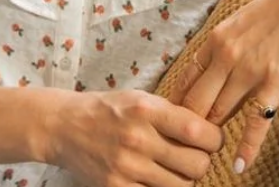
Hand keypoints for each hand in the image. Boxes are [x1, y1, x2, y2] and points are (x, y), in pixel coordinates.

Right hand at [43, 89, 222, 186]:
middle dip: (202, 162)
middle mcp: (137, 138)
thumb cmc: (108, 111)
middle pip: (196, 164)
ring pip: (181, 186)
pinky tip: (157, 180)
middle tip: (194, 157)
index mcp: (146, 110)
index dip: (214, 139)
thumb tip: (209, 131)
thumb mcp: (140, 99)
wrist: (64, 127)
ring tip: (175, 170)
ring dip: (184, 180)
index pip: (199, 131)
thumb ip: (172, 114)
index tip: (211, 140)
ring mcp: (126, 166)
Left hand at [161, 0, 278, 174]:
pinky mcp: (276, 79)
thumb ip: (228, 47)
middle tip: (187, 151)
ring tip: (205, 162)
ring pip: (220, 113)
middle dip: (189, 130)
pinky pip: (257, 120)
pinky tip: (239, 164)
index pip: (186, 83)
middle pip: (196, 103)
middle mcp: (226, 54)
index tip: (175, 129)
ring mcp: (249, 68)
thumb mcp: (244, 22)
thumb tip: (220, 72)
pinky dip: (246, 146)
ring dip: (213, 138)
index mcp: (216, 39)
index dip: (178, 110)